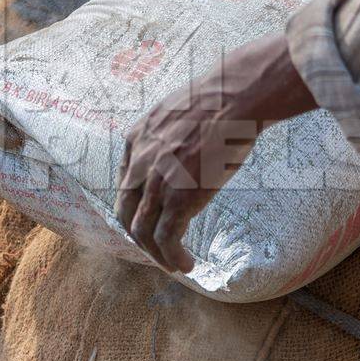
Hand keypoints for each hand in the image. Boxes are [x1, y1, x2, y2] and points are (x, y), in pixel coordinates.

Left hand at [115, 34, 315, 272]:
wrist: (234, 96)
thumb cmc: (218, 98)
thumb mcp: (176, 111)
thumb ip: (167, 132)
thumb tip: (182, 143)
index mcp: (136, 139)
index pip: (126, 182)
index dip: (135, 206)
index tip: (150, 217)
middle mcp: (139, 161)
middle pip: (125, 210)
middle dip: (138, 235)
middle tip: (156, 248)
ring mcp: (157, 181)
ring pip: (142, 231)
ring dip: (156, 254)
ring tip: (173, 263)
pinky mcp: (179, 198)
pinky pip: (166, 238)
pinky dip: (173, 257)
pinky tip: (186, 264)